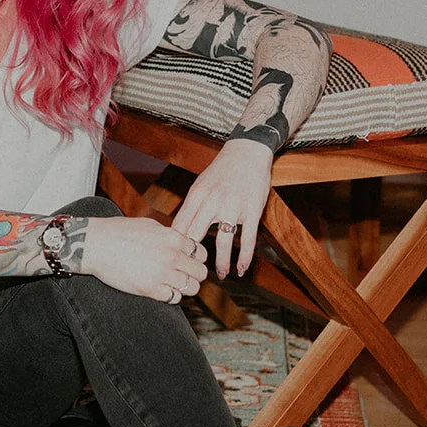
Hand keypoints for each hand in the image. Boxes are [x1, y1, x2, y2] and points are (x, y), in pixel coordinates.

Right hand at [79, 215, 209, 303]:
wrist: (95, 244)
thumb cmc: (118, 231)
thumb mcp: (150, 225)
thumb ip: (169, 235)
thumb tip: (182, 242)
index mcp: (173, 237)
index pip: (201, 253)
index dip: (196, 259)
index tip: (187, 262)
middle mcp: (171, 255)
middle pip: (201, 273)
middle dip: (194, 275)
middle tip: (183, 275)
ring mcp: (161, 273)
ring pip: (192, 288)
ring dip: (184, 287)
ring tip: (172, 284)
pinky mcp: (149, 289)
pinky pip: (174, 298)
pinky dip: (170, 296)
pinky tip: (161, 289)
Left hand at [172, 138, 273, 278]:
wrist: (247, 151)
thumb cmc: (221, 170)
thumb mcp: (200, 184)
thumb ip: (191, 207)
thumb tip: (178, 231)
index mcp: (197, 195)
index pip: (181, 226)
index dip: (175, 245)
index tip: (173, 259)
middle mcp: (213, 201)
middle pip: (196, 236)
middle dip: (193, 257)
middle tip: (192, 272)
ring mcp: (234, 207)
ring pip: (223, 242)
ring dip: (220, 263)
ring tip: (219, 275)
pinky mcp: (253, 211)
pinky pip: (248, 239)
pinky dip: (244, 257)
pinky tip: (241, 269)